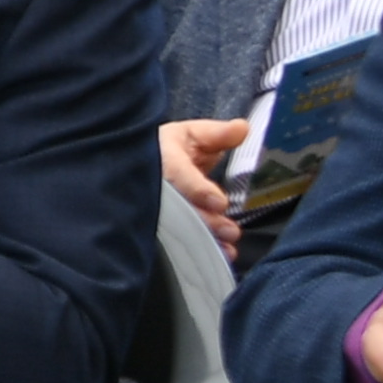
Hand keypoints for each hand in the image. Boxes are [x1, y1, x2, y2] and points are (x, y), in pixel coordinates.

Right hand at [161, 120, 247, 262]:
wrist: (140, 168)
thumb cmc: (169, 150)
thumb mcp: (192, 135)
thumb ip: (217, 135)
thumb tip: (242, 128)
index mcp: (162, 157)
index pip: (176, 174)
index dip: (196, 189)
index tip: (219, 202)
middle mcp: (154, 185)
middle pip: (177, 207)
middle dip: (205, 221)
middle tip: (230, 231)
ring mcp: (155, 207)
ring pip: (176, 227)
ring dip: (204, 238)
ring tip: (228, 246)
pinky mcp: (160, 224)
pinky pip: (176, 240)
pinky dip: (200, 249)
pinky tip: (220, 254)